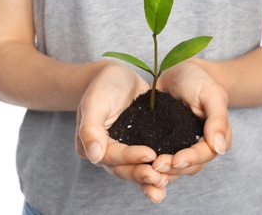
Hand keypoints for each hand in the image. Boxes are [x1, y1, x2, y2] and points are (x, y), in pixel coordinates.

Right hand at [75, 60, 169, 202]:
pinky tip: (171, 176)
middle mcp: (108, 152)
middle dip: (142, 175)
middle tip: (159, 179)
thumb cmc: (102, 85)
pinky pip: (147, 160)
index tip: (149, 154)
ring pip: (136, 169)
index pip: (112, 157)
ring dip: (150, 180)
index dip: (130, 158)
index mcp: (93, 145)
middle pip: (124, 169)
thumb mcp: (94, 102)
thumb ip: (91, 129)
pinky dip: (157, 169)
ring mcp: (125, 149)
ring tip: (164, 186)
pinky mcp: (140, 144)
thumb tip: (94, 156)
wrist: (115, 75)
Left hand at [155, 59, 231, 175]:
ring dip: (162, 172)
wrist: (178, 71)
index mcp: (214, 136)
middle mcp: (198, 145)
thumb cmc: (199, 80)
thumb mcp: (211, 94)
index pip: (205, 154)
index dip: (191, 159)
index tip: (176, 160)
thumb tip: (219, 148)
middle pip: (189, 166)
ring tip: (147, 172)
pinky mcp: (163, 141)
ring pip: (174, 167)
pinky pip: (159, 157)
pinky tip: (139, 168)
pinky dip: (151, 165)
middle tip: (155, 166)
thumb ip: (218, 119)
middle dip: (173, 169)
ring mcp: (180, 145)